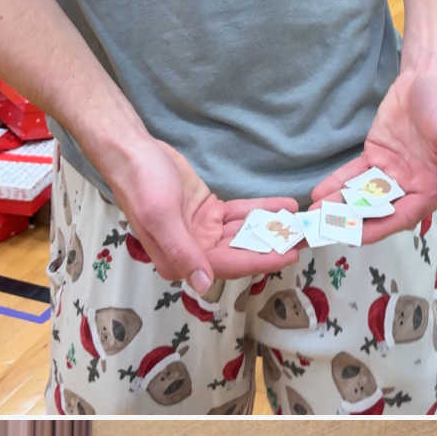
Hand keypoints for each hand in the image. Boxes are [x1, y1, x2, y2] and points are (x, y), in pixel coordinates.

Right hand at [105, 136, 301, 290]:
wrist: (129, 150)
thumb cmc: (141, 184)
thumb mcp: (161, 217)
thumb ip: (183, 252)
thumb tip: (203, 285)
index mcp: (179, 260)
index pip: (227, 265)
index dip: (260, 260)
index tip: (289, 255)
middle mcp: (193, 251)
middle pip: (241, 251)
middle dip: (273, 245)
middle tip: (307, 238)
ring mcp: (203, 232)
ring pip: (244, 233)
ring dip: (271, 227)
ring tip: (302, 221)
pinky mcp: (208, 212)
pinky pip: (240, 215)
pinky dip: (261, 210)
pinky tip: (285, 205)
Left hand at [310, 70, 436, 240]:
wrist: (427, 76)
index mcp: (433, 189)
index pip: (403, 216)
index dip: (380, 228)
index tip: (355, 238)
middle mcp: (411, 187)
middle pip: (379, 211)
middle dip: (353, 222)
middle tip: (326, 230)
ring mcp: (391, 174)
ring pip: (364, 196)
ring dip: (341, 206)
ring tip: (315, 215)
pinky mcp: (375, 157)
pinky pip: (355, 175)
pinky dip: (337, 185)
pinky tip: (319, 194)